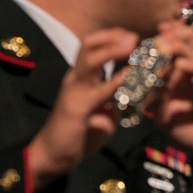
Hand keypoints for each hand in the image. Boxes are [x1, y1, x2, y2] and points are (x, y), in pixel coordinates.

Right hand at [27, 28, 138, 187]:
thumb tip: (137, 92)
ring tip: (131, 45)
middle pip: (88, 45)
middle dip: (112, 37)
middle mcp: (75, 78)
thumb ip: (116, 99)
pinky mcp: (76, 107)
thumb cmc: (78, 134)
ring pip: (90, 60)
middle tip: (134, 37)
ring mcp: (74, 90)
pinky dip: (114, 81)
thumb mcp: (103, 112)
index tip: (132, 37)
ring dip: (111, 50)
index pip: (93, 47)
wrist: (54, 155)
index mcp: (81, 77)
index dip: (112, 37)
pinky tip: (128, 77)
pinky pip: (97, 90)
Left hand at [148, 20, 192, 192]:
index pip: (170, 50)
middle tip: (157, 36)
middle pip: (184, 43)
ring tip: (164, 44)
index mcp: (178, 74)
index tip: (144, 36)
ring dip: (177, 48)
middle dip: (169, 37)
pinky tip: (181, 64)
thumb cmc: (187, 129)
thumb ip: (150, 99)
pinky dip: (192, 66)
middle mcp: (191, 72)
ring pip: (191, 54)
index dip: (159, 40)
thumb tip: (132, 88)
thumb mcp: (161, 114)